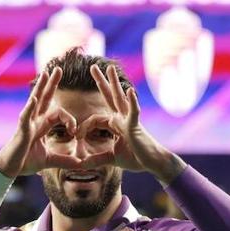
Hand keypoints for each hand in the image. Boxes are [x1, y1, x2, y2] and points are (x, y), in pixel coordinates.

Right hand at [0, 68, 104, 177]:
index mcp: (42, 125)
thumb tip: (80, 163)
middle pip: (45, 98)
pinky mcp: (21, 130)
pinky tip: (34, 99)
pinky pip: (25, 117)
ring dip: (40, 87)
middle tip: (59, 69)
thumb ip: (65, 160)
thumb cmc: (26, 161)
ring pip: (35, 101)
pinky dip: (30, 108)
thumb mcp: (50, 161)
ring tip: (45, 74)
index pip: (58, 113)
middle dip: (52, 84)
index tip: (74, 131)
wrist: (11, 169)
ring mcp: (27, 123)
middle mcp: (34, 120)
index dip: (70, 120)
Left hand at [86, 65, 182, 181]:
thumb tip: (81, 164)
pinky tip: (130, 91)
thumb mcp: (112, 159)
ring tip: (110, 68)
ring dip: (114, 83)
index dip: (84, 127)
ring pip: (120, 98)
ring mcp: (129, 120)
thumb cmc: (136, 158)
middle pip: (109, 97)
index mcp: (115, 124)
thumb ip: (97, 159)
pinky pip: (134, 112)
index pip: (95, 119)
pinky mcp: (136, 126)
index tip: (77, 136)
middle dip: (101, 81)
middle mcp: (121, 118)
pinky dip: (132, 102)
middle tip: (92, 66)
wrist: (153, 163)